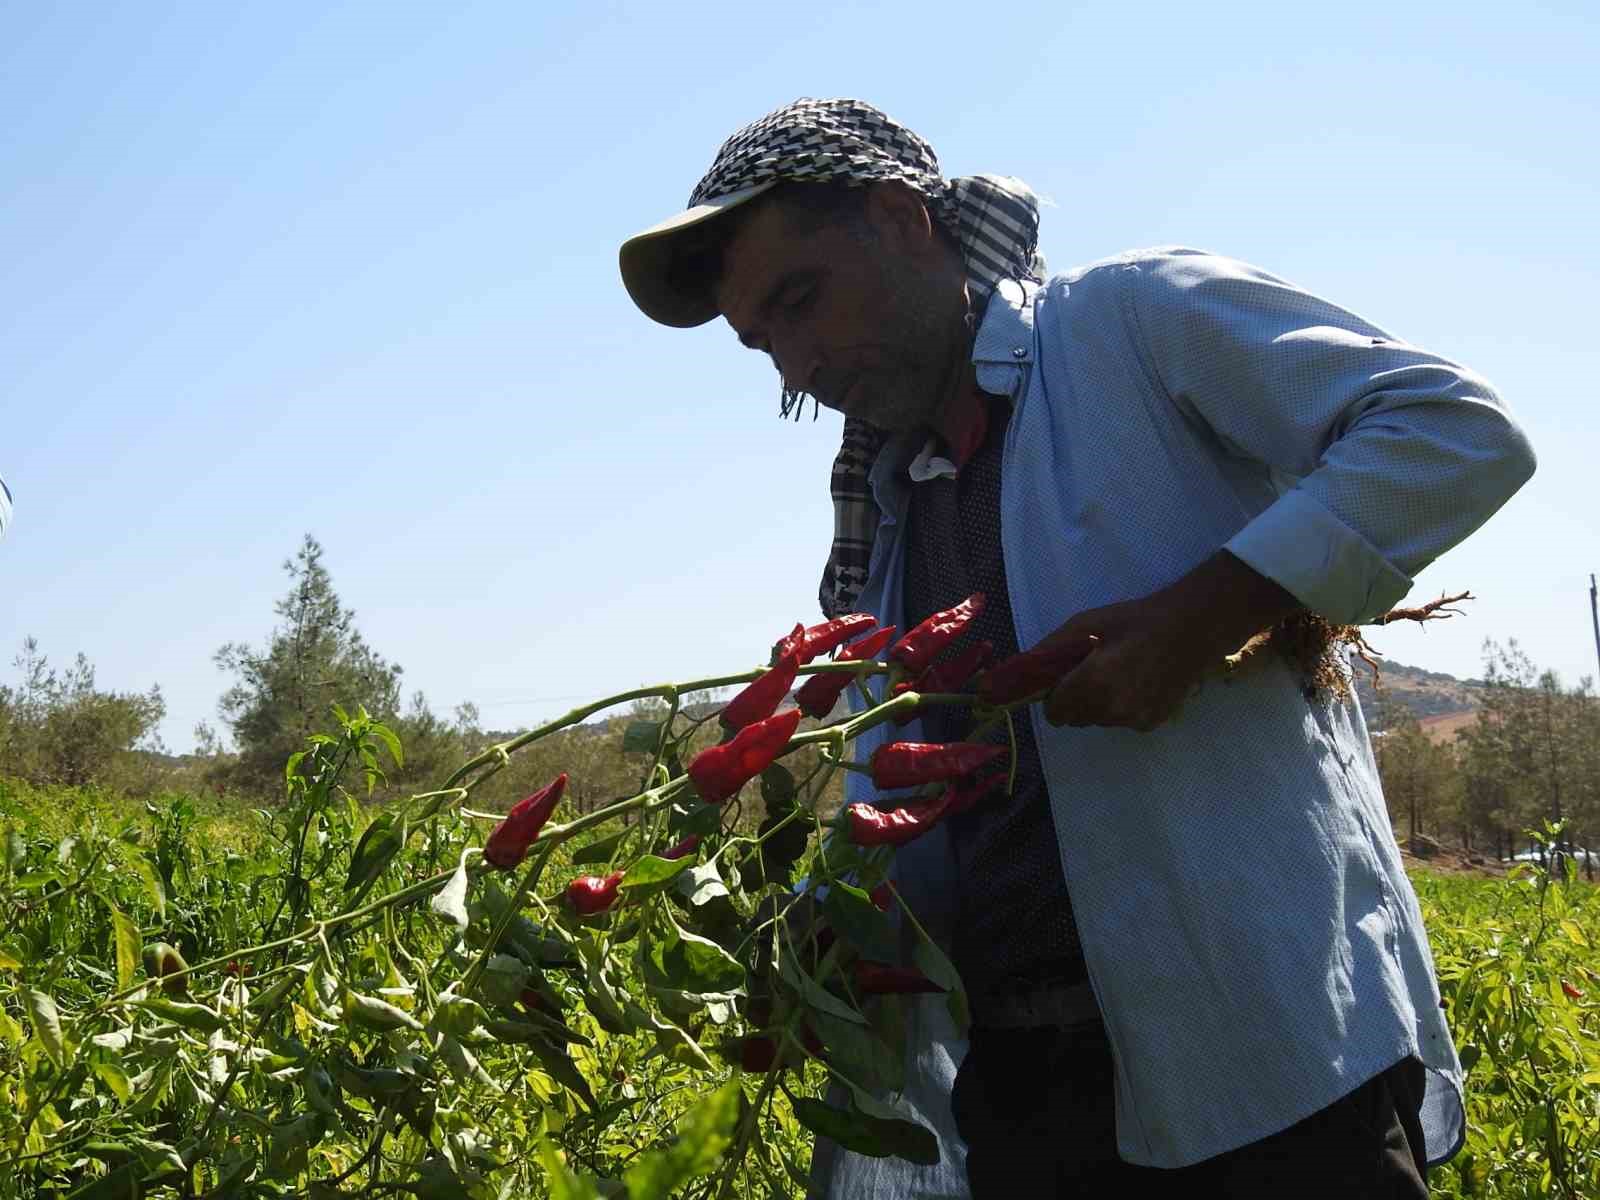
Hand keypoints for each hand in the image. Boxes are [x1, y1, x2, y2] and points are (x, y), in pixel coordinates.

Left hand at [1039, 552, 1301, 731]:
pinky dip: (1121, 707)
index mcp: (1093, 684)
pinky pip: (1121, 721)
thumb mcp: (1084, 624)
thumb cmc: (1133, 621)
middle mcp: (1112, 710)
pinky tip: (1137, 682)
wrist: (1191, 629)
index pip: (1054, 713)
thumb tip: (1015, 671)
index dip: (1054, 695)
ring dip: (1098, 704)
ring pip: (1098, 721)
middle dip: (1074, 699)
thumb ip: (1048, 650)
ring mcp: (1134, 721)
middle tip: (1093, 670)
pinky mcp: (1151, 724)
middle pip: (1074, 719)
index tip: (1065, 677)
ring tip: (1119, 673)